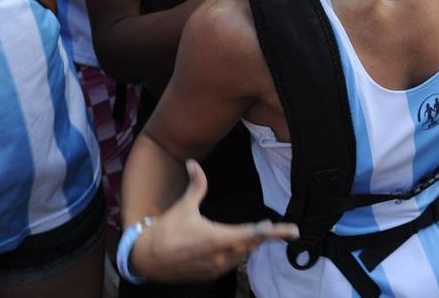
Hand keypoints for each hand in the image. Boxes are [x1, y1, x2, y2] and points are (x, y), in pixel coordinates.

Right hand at [132, 160, 298, 281]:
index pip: (253, 234)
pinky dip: (238, 254)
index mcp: (218, 237)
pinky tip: (240, 247)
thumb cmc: (166, 230)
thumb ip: (196, 185)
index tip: (291, 231)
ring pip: (243, 256)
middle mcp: (221, 256)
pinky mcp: (209, 275)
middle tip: (284, 231)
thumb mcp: (183, 206)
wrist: (147, 260)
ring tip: (262, 235)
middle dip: (266, 236)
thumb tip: (193, 163)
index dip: (274, 232)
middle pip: (252, 245)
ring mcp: (216, 268)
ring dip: (251, 245)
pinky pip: (231, 264)